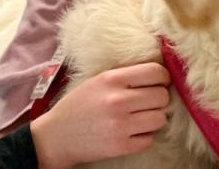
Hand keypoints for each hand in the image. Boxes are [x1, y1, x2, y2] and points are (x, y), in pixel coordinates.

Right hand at [30, 62, 170, 167]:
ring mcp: (120, 125)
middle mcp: (117, 100)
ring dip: (154, 119)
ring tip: (140, 118)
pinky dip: (145, 137)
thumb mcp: (98, 80)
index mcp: (111, 79)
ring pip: (160, 118)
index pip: (155, 72)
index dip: (163, 77)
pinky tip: (132, 132)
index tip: (159, 82)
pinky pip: (150, 139)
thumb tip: (160, 73)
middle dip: (159, 99)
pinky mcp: (120, 146)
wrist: (56, 136)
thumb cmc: (79, 105)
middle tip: (148, 102)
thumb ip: (126, 75)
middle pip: (162, 96)